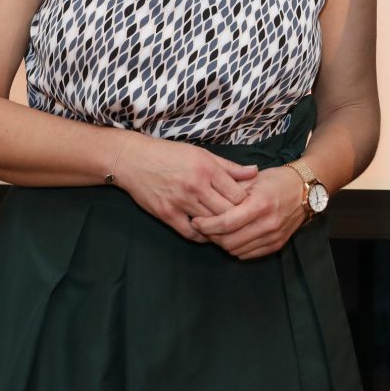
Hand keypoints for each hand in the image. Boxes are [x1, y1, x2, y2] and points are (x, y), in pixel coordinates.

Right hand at [111, 135, 258, 243]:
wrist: (134, 160)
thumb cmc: (171, 154)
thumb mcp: (203, 154)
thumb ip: (230, 167)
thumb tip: (255, 172)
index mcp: (208, 169)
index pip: (238, 195)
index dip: (247, 203)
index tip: (250, 206)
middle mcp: (196, 186)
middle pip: (227, 211)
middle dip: (238, 218)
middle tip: (244, 223)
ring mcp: (180, 201)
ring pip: (211, 223)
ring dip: (221, 228)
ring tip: (229, 230)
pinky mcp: (166, 214)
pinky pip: (190, 232)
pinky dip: (202, 236)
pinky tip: (208, 234)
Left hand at [194, 165, 308, 260]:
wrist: (306, 190)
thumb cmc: (277, 180)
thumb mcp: (253, 179)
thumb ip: (230, 191)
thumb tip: (205, 202)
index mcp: (260, 204)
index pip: (226, 223)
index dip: (206, 225)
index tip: (196, 220)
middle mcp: (268, 223)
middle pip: (229, 241)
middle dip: (211, 236)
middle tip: (204, 227)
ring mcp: (274, 236)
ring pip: (236, 250)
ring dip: (222, 243)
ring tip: (217, 232)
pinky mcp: (277, 244)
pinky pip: (248, 254)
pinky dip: (236, 248)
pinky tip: (233, 237)